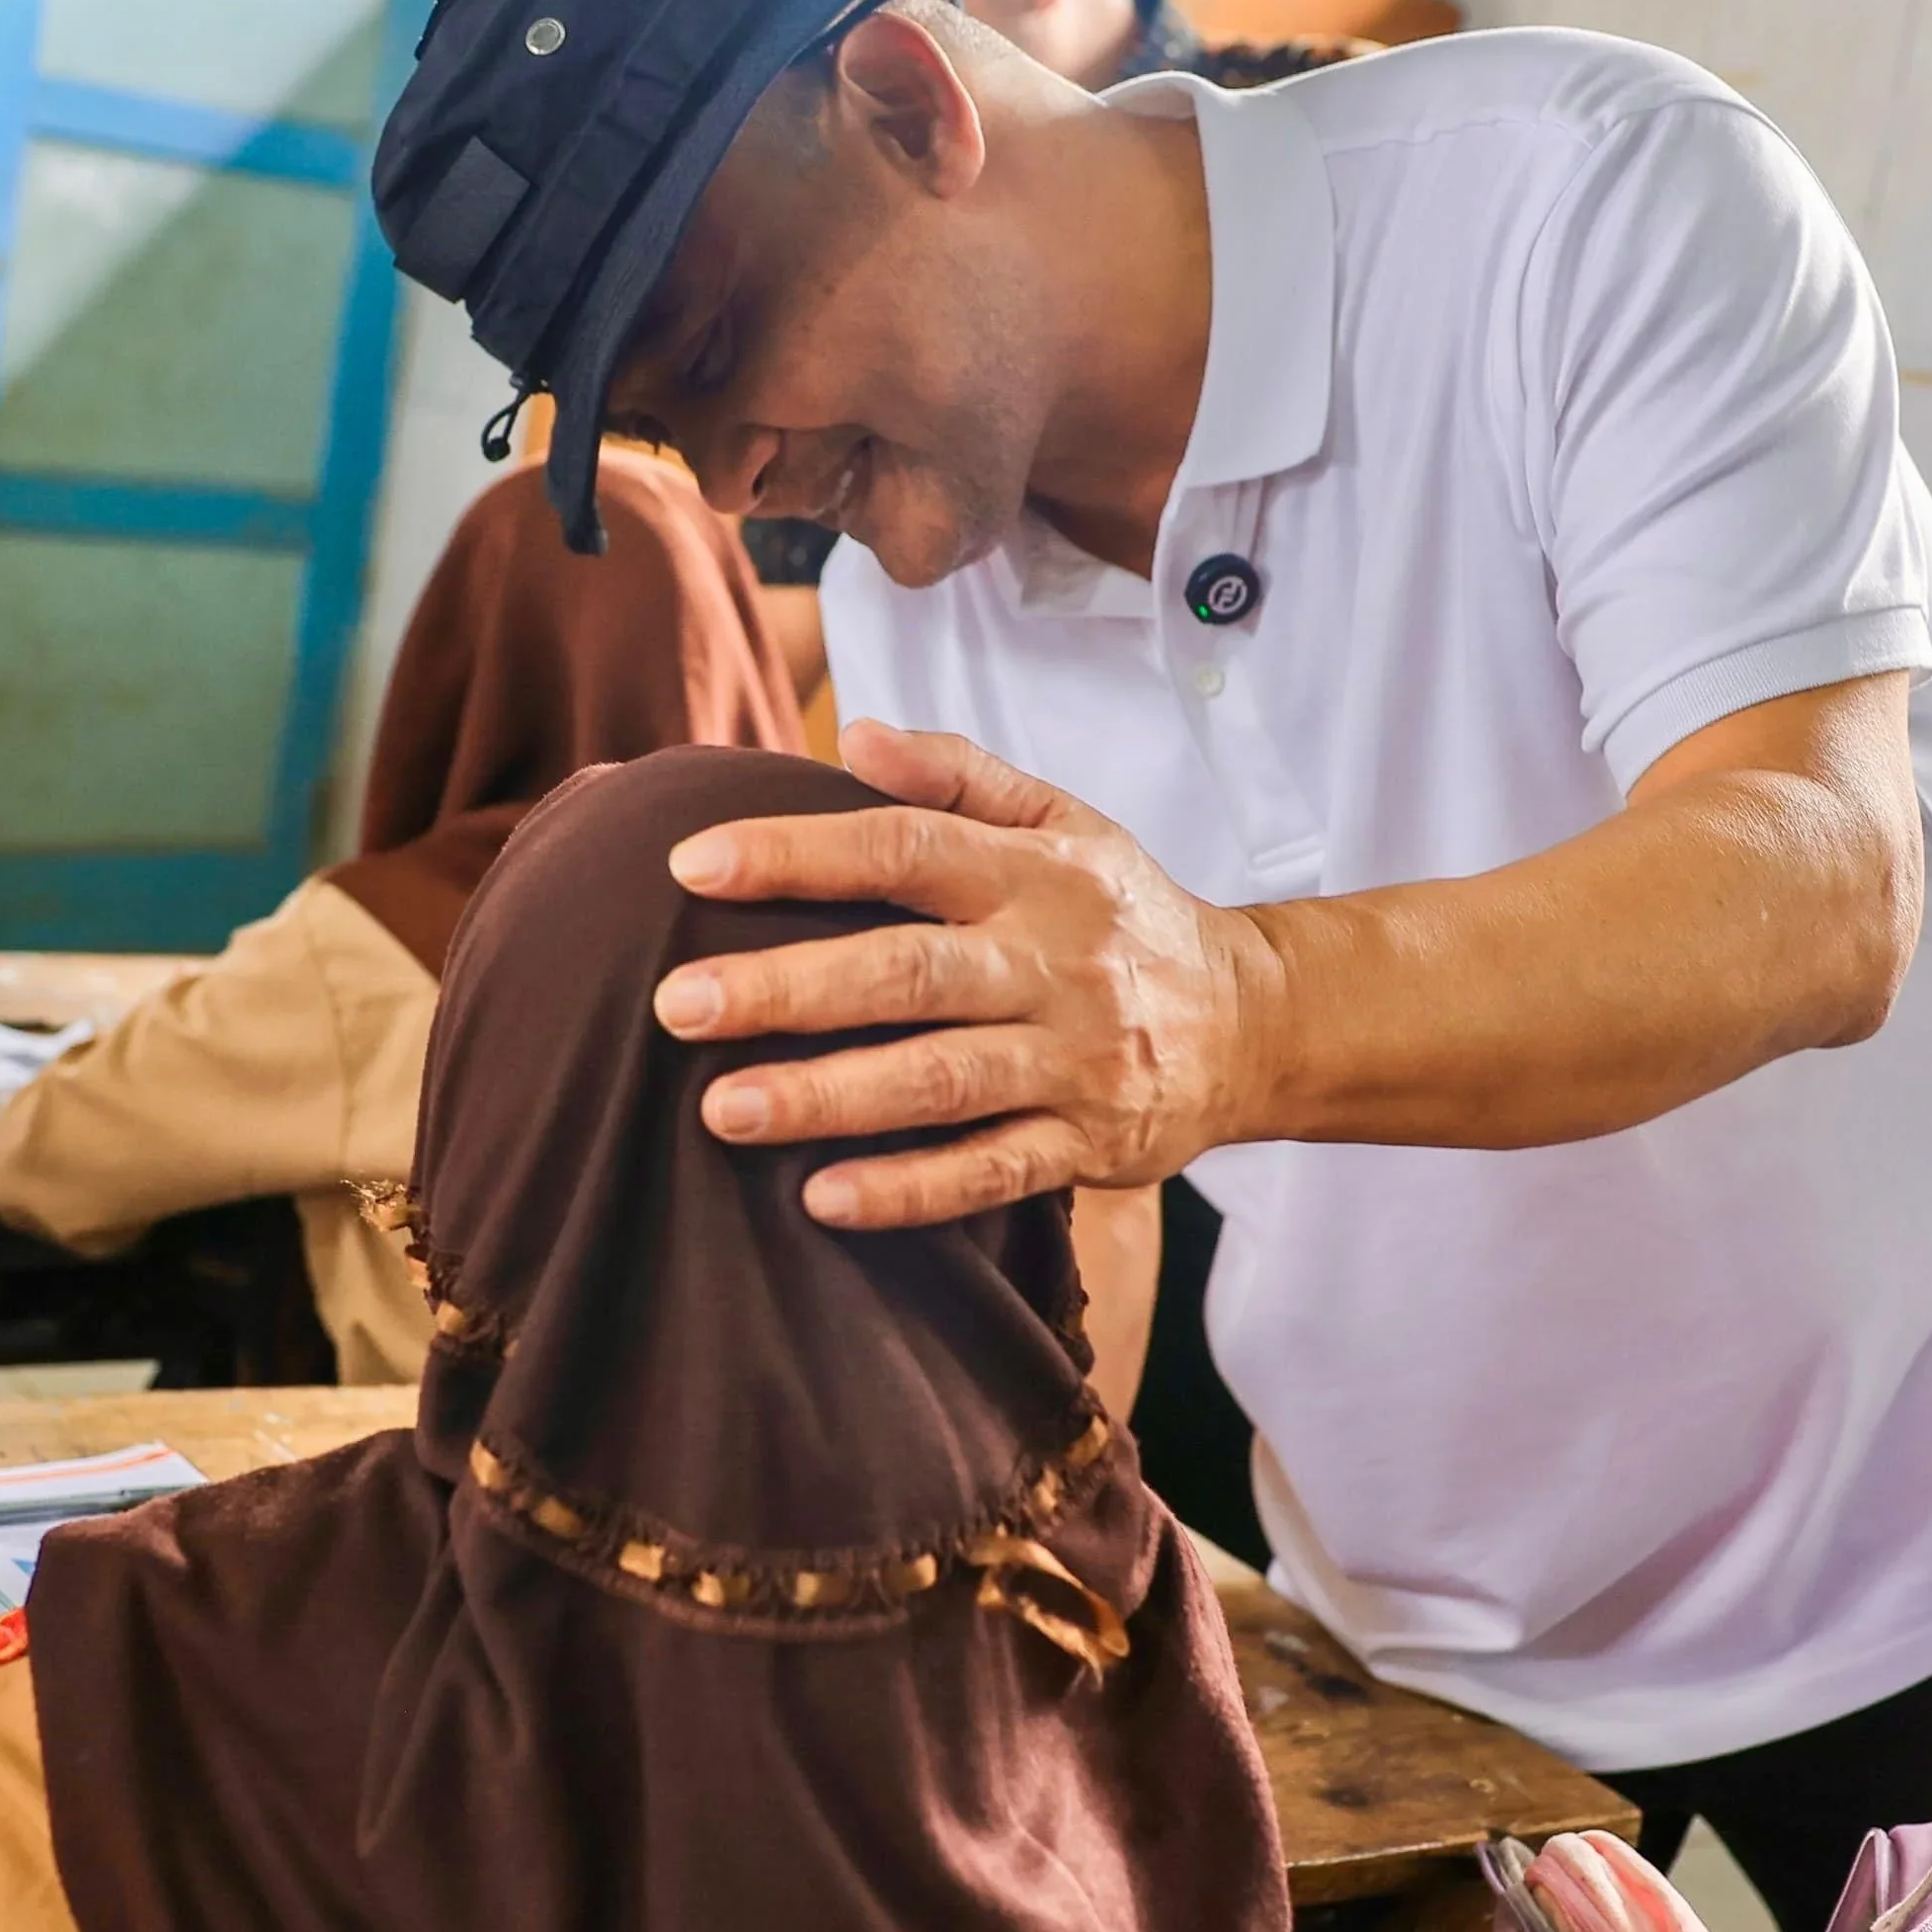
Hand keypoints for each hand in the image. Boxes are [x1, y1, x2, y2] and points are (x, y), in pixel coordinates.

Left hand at [651, 721, 1279, 1227]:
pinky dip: (908, 1192)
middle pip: (905, 972)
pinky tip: (821, 1199)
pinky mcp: (1089, 1146)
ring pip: (939, 1080)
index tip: (689, 865)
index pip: (903, 847)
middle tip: (675, 1003)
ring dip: (827, 1097)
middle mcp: (1052, 963)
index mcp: (1032, 873)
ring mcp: (1073, 1061)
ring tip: (720, 1110)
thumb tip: (855, 732)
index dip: (796, 853)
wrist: (1256, 1023)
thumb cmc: (1122, 914)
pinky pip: (990, 1174)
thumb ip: (958, 775)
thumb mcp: (1064, 821)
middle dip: (785, 989)